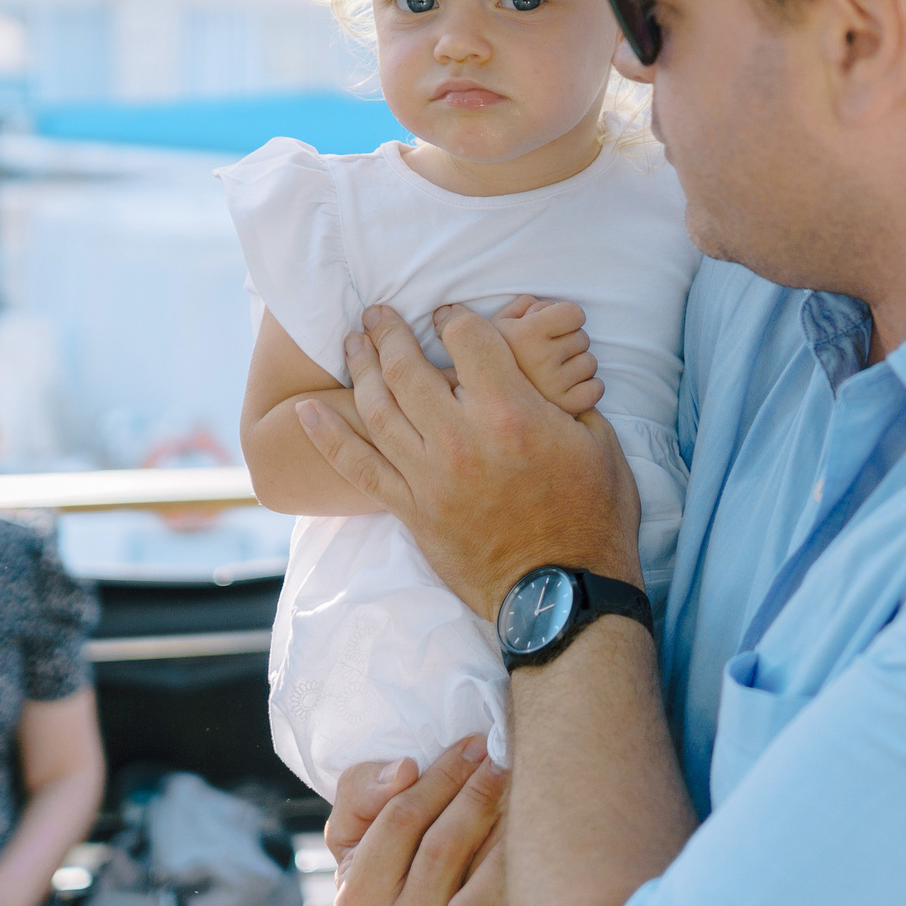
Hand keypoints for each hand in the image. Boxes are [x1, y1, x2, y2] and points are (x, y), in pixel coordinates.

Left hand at [298, 304, 639, 619]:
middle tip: (378, 313)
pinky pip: (358, 467)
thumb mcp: (597, 442)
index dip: (454, 316)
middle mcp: (462, 440)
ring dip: (361, 369)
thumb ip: (562, 397)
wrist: (564, 592)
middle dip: (390, 331)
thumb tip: (540, 368)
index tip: (447, 312)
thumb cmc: (591, 517)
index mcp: (512, 413)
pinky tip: (308, 411)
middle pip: (408, 368)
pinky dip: (328, 436)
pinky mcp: (412, 510)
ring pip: (378, 409)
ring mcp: (430, 477)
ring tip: (354, 343)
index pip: (467, 340)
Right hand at [327, 736, 515, 905]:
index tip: (474, 744)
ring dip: (507, 836)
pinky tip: (542, 853)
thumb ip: (362, 792)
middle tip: (508, 760)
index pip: (399, 820)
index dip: (441, 775)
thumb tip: (403, 770)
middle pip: (441, 851)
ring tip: (529, 795)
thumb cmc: (407, 872)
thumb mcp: (364, 833)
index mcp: (355, 904)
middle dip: (478, 795)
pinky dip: (527, 890)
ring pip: (476, 897)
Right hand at [488, 296, 601, 415]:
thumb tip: (551, 305)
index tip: (556, 326)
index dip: (566, 317)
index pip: (575, 313)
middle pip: (583, 338)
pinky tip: (567, 389)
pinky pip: (595, 389)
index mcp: (526, 334)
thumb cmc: (495, 360)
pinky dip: (588, 388)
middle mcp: (541, 358)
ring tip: (554, 373)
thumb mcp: (498, 324)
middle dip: (569, 342)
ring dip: (577, 366)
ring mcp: (555, 385)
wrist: (486, 405)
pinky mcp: (567, 407)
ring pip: (590, 363)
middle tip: (549, 354)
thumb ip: (524, 306)